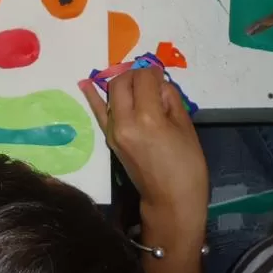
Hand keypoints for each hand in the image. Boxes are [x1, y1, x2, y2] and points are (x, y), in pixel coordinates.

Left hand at [82, 67, 208, 219]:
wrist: (171, 200)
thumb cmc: (187, 165)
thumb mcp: (186, 127)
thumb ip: (170, 99)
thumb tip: (157, 84)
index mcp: (148, 118)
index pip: (144, 79)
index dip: (154, 72)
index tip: (161, 75)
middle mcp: (125, 121)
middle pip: (122, 82)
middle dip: (136, 75)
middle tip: (150, 80)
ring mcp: (113, 131)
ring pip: (111, 93)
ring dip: (122, 83)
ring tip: (134, 81)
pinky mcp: (109, 139)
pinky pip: (98, 112)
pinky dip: (92, 96)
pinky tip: (85, 83)